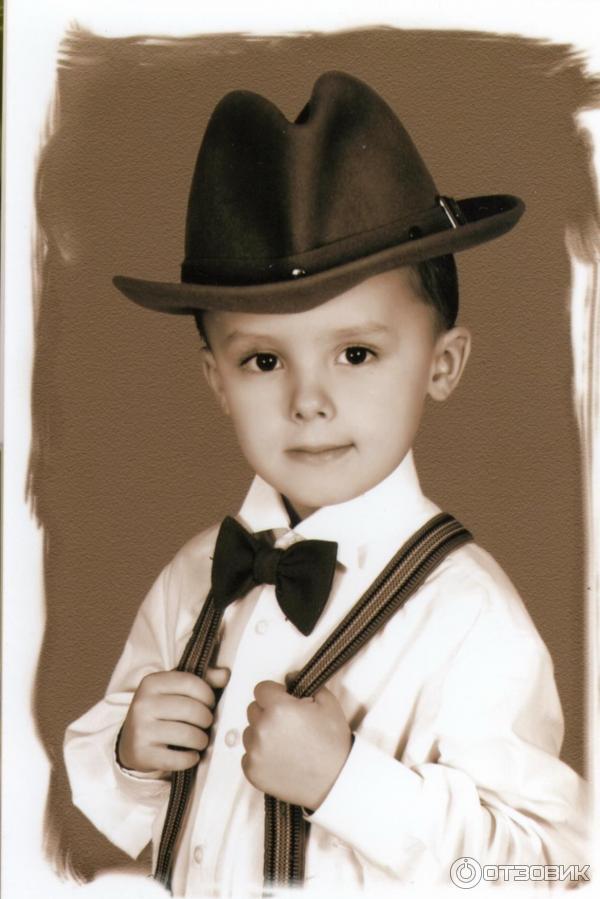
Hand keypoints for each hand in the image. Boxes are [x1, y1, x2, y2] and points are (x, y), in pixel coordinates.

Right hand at [117, 667, 229, 772]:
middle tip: (206, 723)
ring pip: (187, 735)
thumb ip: (202, 679)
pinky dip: (191, 758)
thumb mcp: (175, 690)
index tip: (210, 703)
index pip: (190, 682)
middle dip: (206, 719)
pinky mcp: (143, 754)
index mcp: (152, 682)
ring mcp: (140, 730)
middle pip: (192, 709)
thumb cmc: (161, 711)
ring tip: (200, 739)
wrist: (130, 741)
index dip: (207, 694)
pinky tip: (191, 755)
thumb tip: (225, 674)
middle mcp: (143, 704)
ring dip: (201, 740)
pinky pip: (178, 759)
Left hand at [242, 680, 351, 809]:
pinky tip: (279, 759)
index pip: (261, 689)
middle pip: (253, 709)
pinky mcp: (252, 771)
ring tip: (285, 744)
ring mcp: (255, 752)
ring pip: (249, 732)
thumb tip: (289, 677)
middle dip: (267, 712)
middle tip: (288, 724)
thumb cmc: (333, 742)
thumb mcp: (328, 702)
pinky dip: (259, 756)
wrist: (336, 781)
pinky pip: (247, 755)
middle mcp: (262, 729)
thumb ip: (305, 683)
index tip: (284, 702)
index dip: (274, 693)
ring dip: (262, 734)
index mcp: (278, 708)